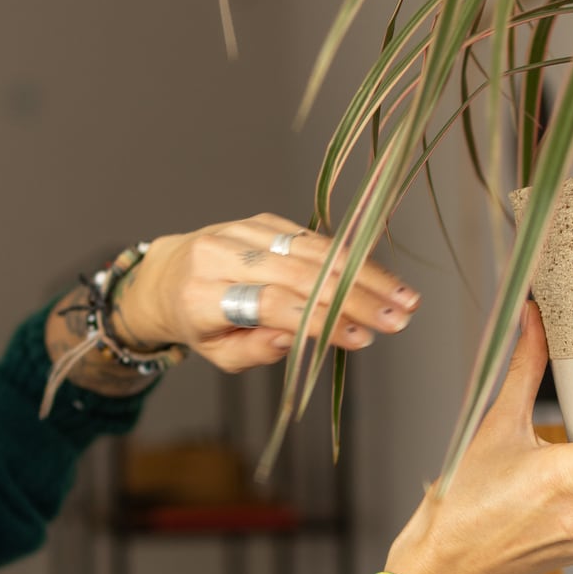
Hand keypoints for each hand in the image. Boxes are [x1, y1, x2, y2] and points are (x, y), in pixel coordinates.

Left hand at [113, 214, 419, 373]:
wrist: (168, 274)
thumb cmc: (198, 323)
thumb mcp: (219, 354)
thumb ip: (257, 350)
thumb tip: (301, 339)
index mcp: (201, 295)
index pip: (270, 303)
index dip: (319, 319)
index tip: (362, 338)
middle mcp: (220, 254)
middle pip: (298, 272)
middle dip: (355, 297)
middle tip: (398, 319)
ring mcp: (242, 230)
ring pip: (311, 249)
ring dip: (364, 274)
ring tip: (404, 299)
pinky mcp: (262, 219)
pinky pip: (312, 237)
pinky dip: (351, 258)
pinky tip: (382, 278)